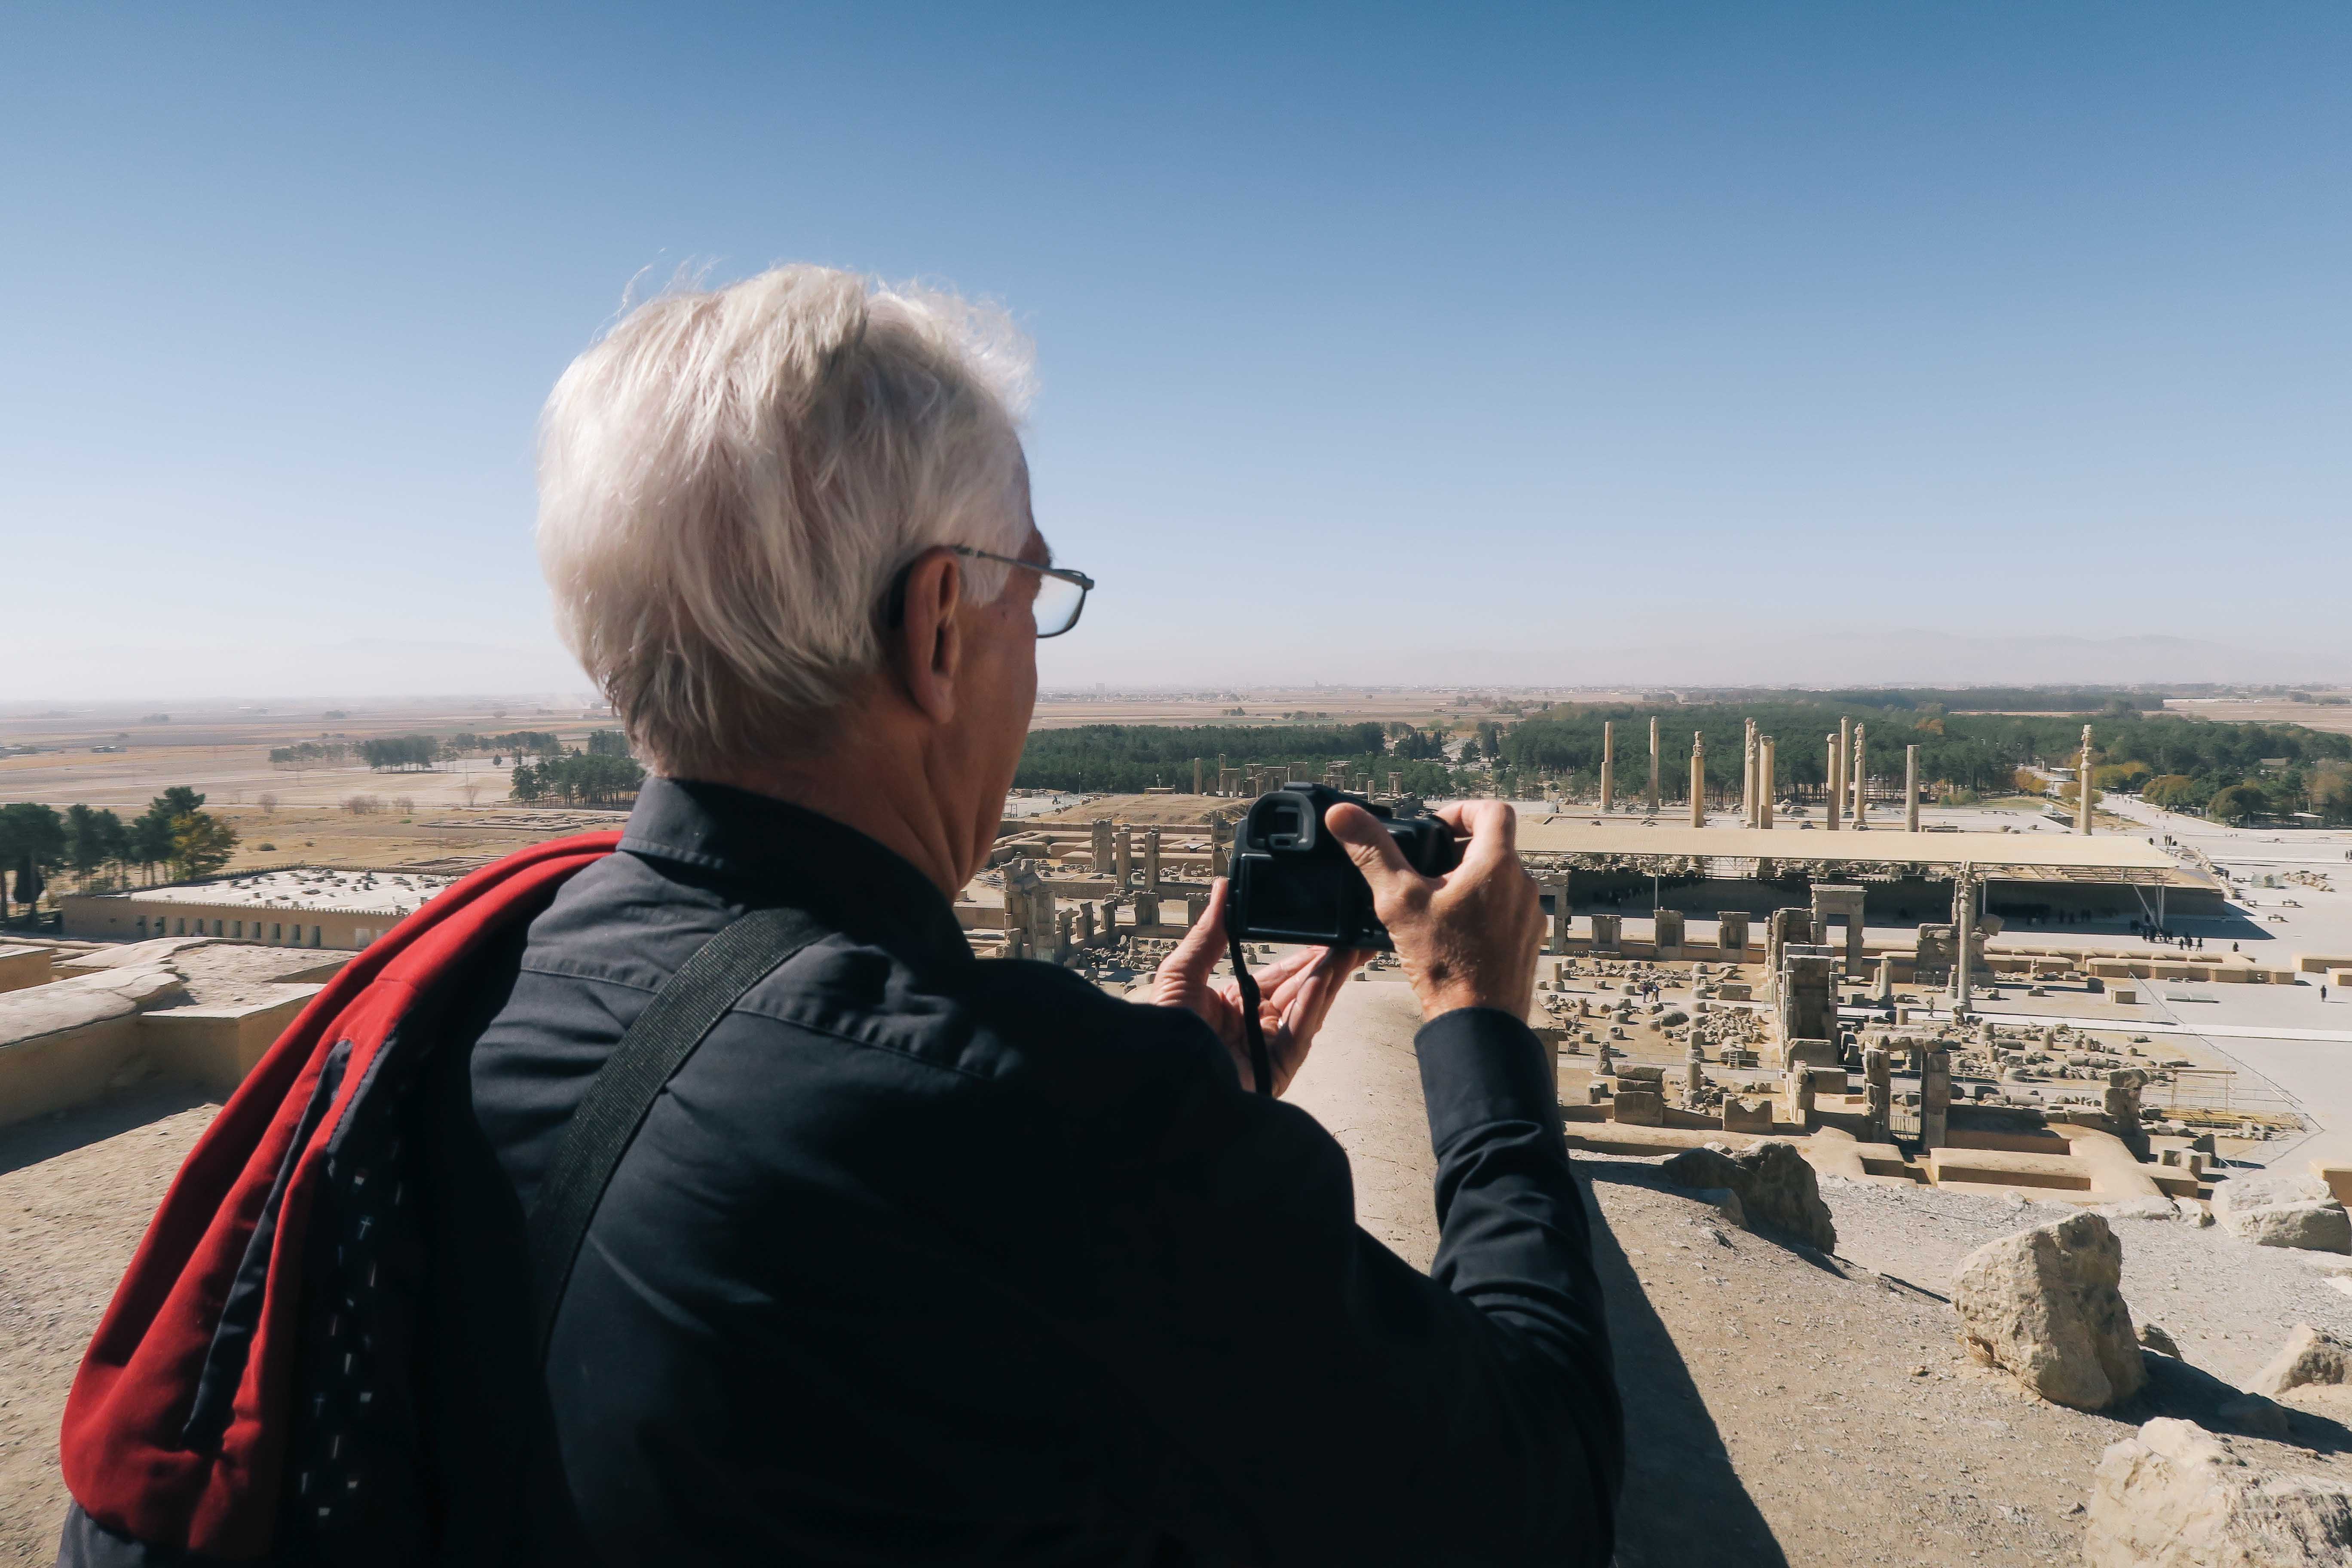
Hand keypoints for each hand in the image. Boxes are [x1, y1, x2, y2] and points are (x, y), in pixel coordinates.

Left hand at [1152, 878, 1366, 1094]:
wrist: (1162, 1075)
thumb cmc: (1165, 1032)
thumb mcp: (1181, 973)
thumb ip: (1207, 933)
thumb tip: (1221, 889)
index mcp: (1233, 1005)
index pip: (1278, 976)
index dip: (1302, 956)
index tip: (1325, 934)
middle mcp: (1255, 1026)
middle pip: (1301, 990)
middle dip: (1329, 964)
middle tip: (1355, 939)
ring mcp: (1269, 1048)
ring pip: (1308, 1008)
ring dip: (1329, 978)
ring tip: (1351, 951)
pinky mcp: (1277, 1069)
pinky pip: (1299, 1033)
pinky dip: (1312, 1005)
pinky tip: (1323, 979)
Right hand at [1324, 799, 1540, 1020]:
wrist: (1478, 1023)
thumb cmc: (1444, 964)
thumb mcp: (1398, 901)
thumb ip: (1371, 852)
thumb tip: (1342, 814)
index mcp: (1497, 865)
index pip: (1492, 810)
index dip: (1461, 811)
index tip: (1436, 828)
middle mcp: (1522, 885)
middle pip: (1494, 847)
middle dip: (1458, 852)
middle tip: (1425, 871)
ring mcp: (1530, 916)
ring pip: (1501, 882)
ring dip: (1471, 883)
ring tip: (1437, 905)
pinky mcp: (1528, 942)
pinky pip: (1507, 913)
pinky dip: (1484, 913)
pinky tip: (1455, 935)